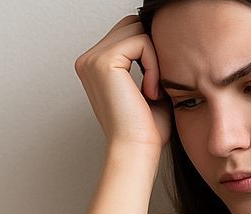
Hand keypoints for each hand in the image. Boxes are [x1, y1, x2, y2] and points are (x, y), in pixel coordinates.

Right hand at [74, 14, 173, 150]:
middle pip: (132, 25)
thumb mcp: (148, 84)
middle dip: (152, 49)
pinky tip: (150, 92)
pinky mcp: (103, 62)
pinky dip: (154, 65)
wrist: (136, 151)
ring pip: (138, 30)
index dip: (149, 50)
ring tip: (152, 89)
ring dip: (154, 58)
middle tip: (155, 85)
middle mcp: (88, 60)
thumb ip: (149, 58)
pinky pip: (142, 42)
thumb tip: (162, 33)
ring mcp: (92, 59)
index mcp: (93, 65)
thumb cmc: (144, 128)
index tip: (154, 85)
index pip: (128, 32)